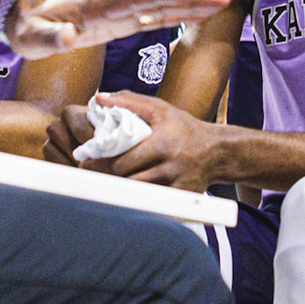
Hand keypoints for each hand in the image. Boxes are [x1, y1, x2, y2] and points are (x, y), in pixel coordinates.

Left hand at [6, 0, 228, 58]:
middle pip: (156, 0)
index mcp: (94, 6)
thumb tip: (73, 36)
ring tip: (220, 3)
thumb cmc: (24, 26)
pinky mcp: (118, 23)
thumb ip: (52, 37)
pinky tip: (195, 15)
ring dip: (189, 6)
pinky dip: (174, 16)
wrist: (18, 15)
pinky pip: (152, 18)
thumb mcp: (30, 36)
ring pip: (160, 7)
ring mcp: (117, 14)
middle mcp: (112, 6)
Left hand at [48, 91, 217, 189]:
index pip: (122, 162)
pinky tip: (128, 195)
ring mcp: (175, 186)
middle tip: (90, 175)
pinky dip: (139, 200)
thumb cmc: (184, 128)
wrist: (218, 152)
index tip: (87, 163)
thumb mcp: (160, 109)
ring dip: (120, 189)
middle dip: (107, 178)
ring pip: (137, 195)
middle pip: (127, 181)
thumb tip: (98, 99)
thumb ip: (129, 102)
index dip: (102, 164)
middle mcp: (170, 167)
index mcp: (162, 144)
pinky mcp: (179, 200)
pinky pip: (152, 204)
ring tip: (104, 184)